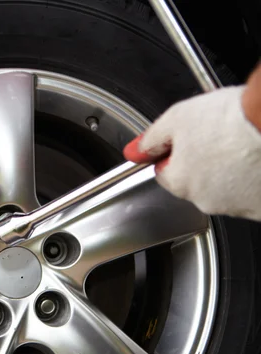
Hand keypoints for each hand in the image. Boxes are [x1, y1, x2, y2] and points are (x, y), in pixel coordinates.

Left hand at [123, 86, 260, 221]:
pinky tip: (256, 159)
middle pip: (196, 183)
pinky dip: (253, 181)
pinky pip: (252, 195)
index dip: (176, 153)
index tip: (189, 140)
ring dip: (230, 173)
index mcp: (179, 182)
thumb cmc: (232, 119)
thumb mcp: (177, 118)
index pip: (165, 172)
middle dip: (203, 163)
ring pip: (225, 190)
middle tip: (219, 138)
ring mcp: (237, 206)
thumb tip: (133, 152)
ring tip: (243, 146)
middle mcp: (206, 200)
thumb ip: (151, 139)